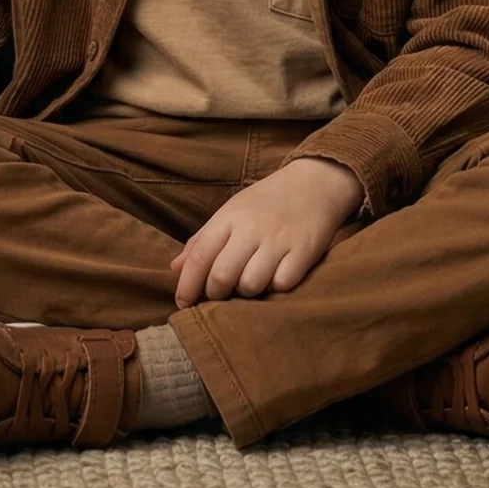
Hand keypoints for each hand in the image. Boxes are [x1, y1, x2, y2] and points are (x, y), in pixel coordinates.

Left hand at [171, 157, 363, 305]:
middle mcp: (251, 228)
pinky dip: (276, 287)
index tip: (182, 304)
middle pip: (222, 276)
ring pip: (251, 285)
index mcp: (229, 217)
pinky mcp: (304, 251)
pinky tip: (276, 275)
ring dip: (247, 292)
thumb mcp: (230, 212)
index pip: (200, 256)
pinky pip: (282, 284)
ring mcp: (278, 240)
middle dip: (216, 293)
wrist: (313, 183)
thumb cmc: (265, 202)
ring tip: (251, 280)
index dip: (187, 285)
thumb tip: (175, 268)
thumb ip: (202, 240)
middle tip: (219, 294)